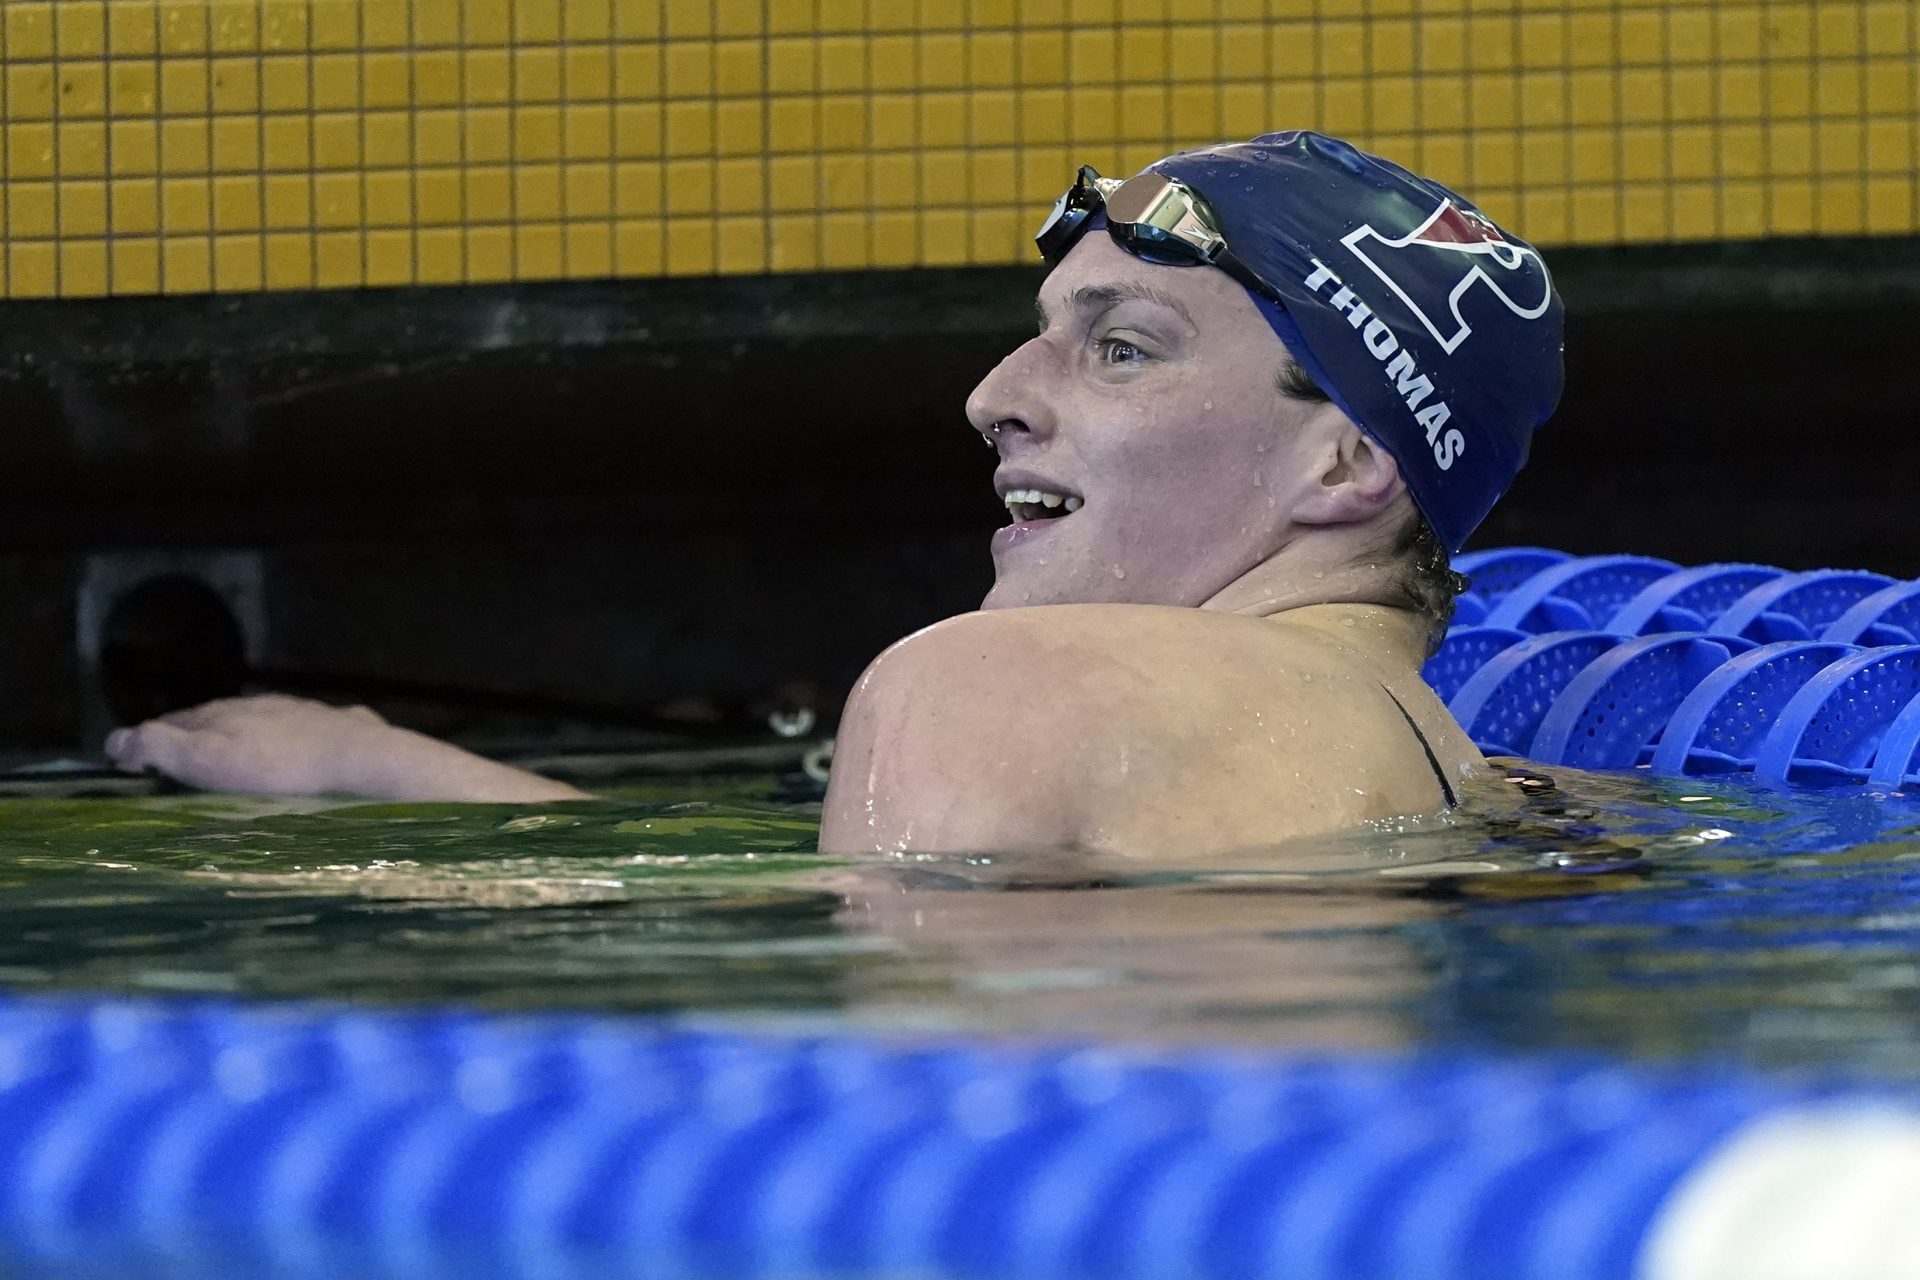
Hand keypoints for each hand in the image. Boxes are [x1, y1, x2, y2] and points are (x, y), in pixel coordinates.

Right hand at [106, 694, 404, 795]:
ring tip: (242, 765)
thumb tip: (115, 739)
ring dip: (250, 740)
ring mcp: (304, 712)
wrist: (358, 758)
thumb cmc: (278, 766)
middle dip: (203, 738)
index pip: (179, 720)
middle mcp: (263, 705)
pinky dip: (296, 744)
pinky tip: (302, 760)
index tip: (144, 762)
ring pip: (266, 723)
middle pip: (223, 719)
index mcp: (226, 712)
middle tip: (190, 766)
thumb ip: (162, 747)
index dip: (158, 739)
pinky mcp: (340, 728)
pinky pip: (311, 733)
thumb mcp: (209, 760)